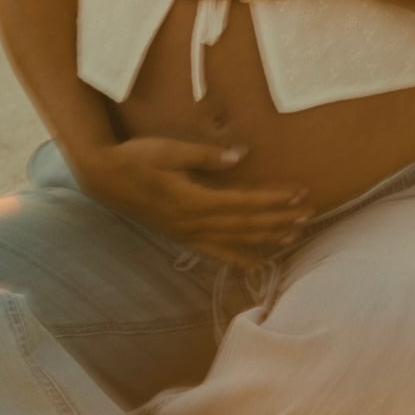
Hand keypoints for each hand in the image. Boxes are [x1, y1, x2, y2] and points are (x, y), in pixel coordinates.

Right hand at [77, 137, 312, 266]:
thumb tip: (241, 155)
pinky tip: (256, 264)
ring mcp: (188, 233)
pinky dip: (238, 258)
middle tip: (309, 214)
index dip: (274, 199)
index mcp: (194, 200)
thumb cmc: (136, 158)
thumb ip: (205, 156)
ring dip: (266, 238)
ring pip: (235, 241)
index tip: (299, 193)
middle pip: (246, 224)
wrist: (104, 178)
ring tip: (295, 235)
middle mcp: (194, 223)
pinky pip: (215, 252)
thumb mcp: (169, 150)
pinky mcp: (182, 236)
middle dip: (279, 219)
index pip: (244, 202)